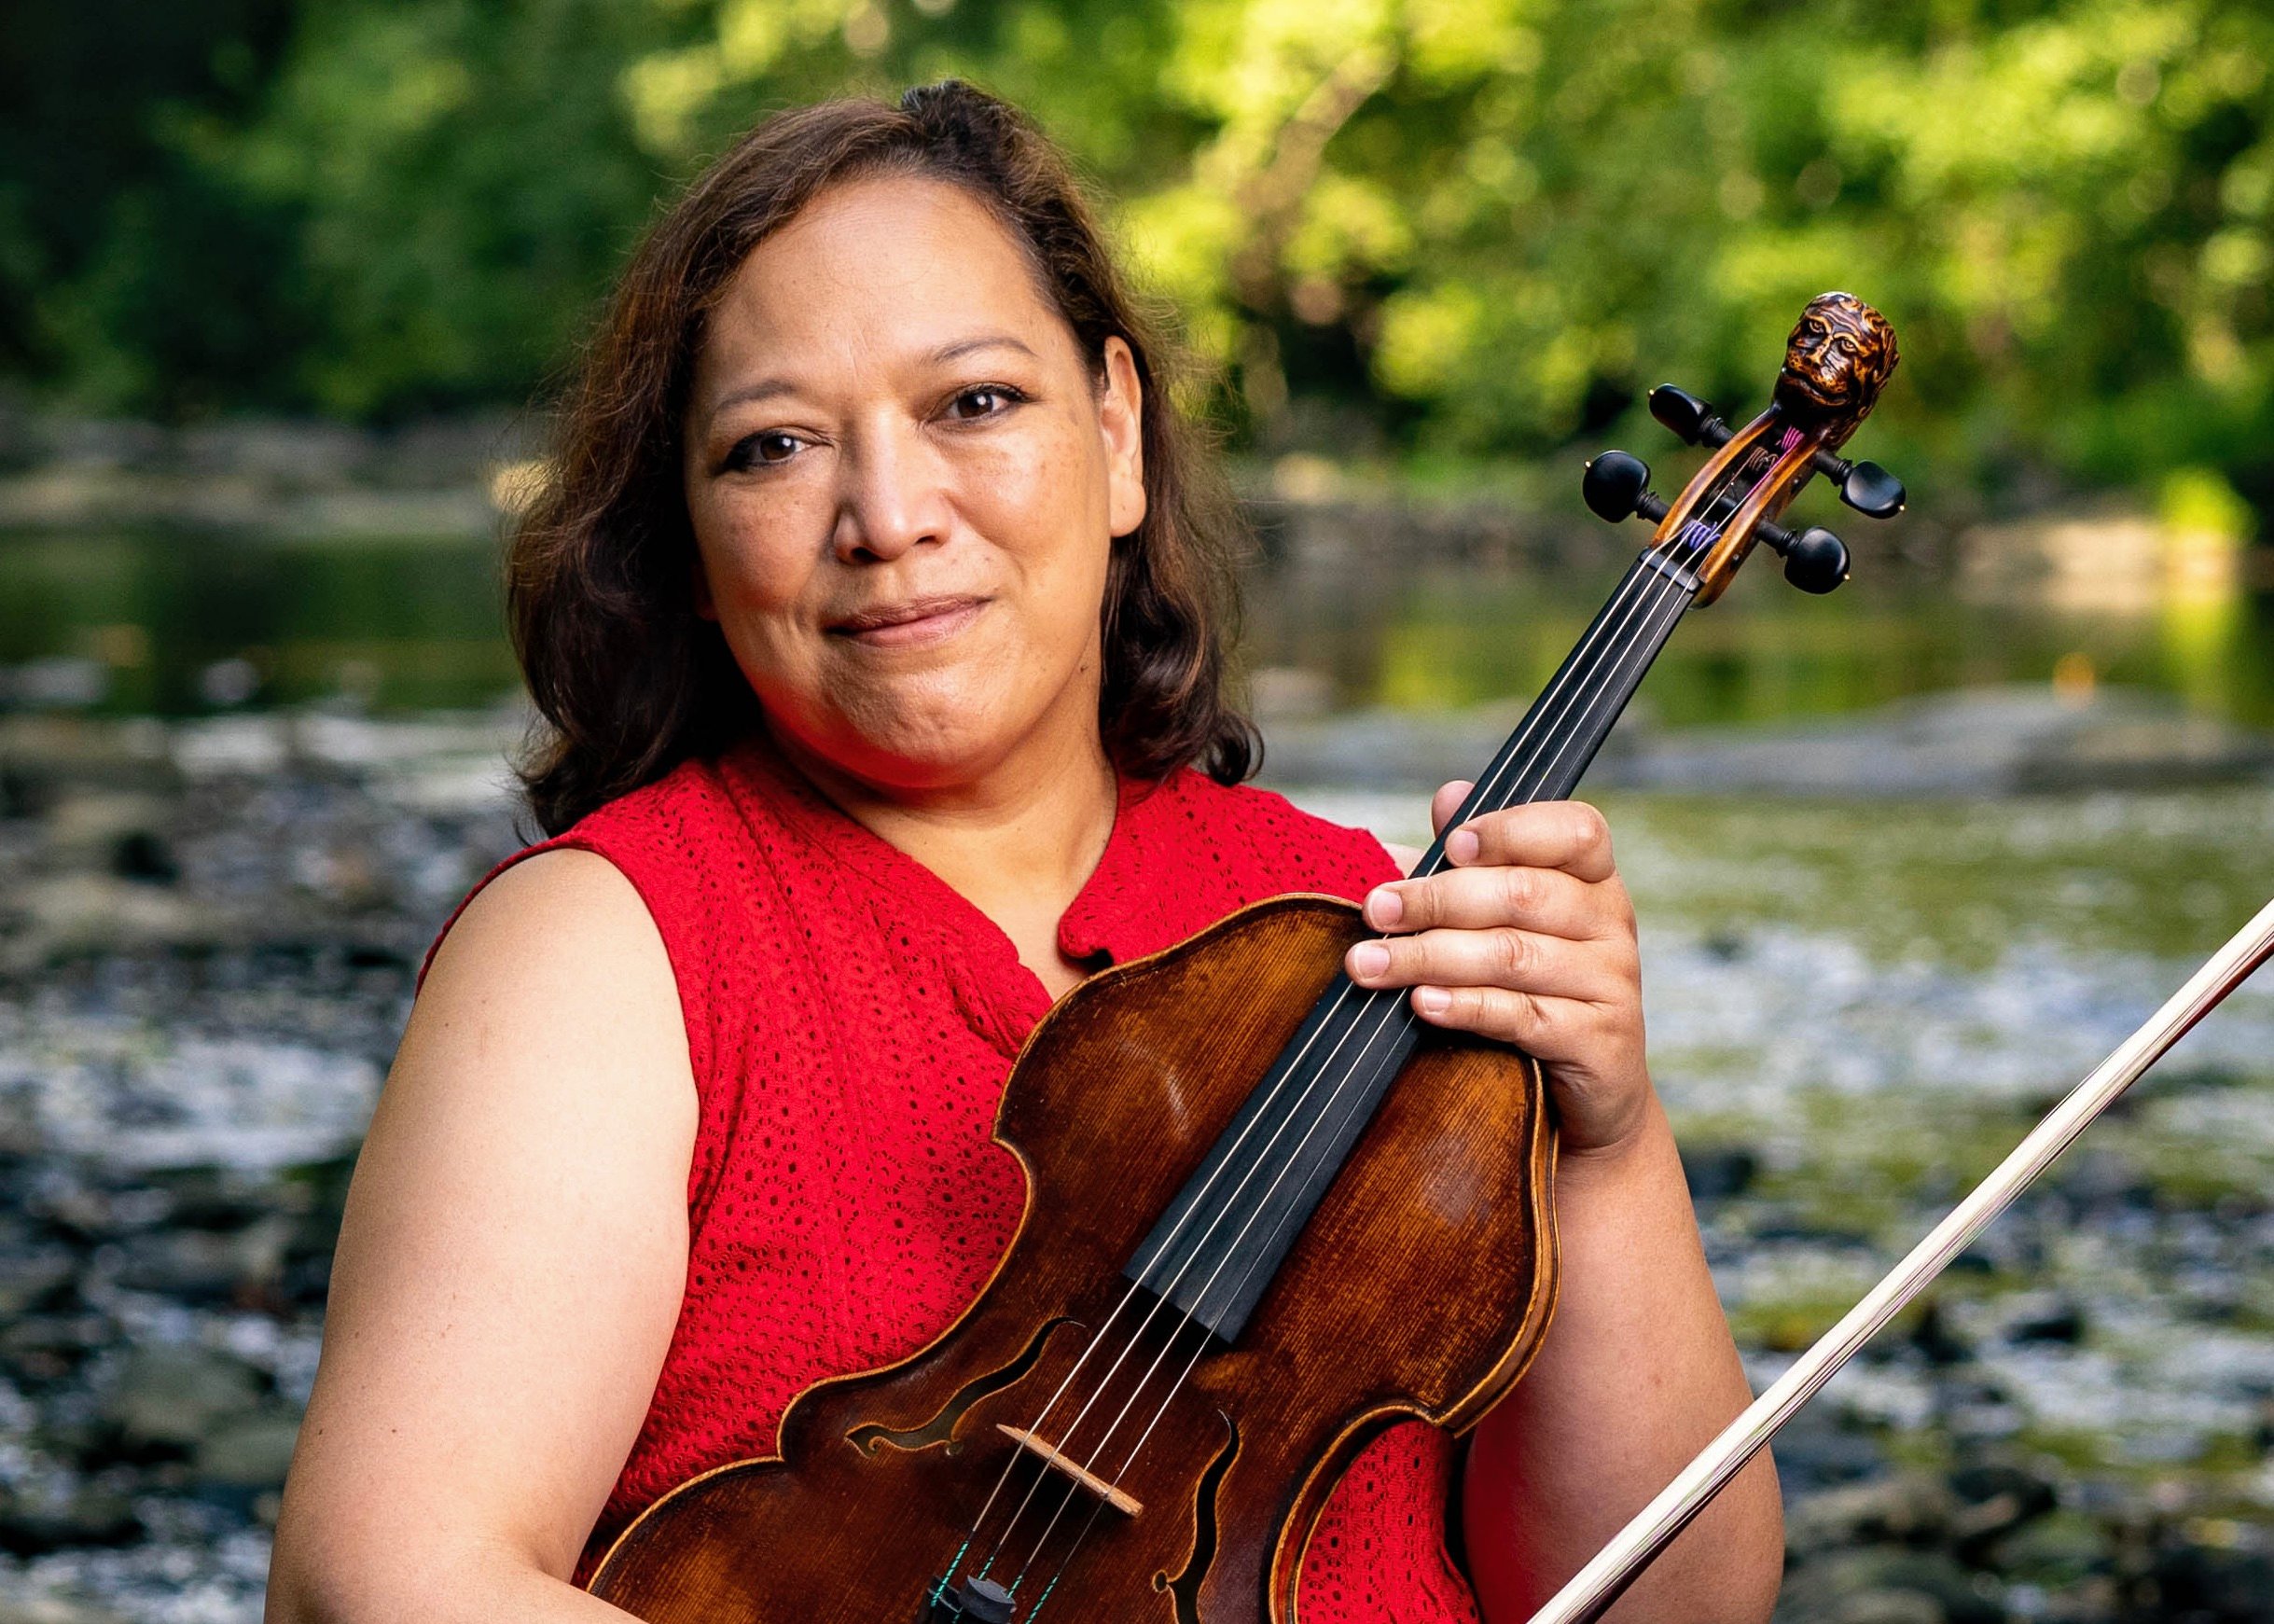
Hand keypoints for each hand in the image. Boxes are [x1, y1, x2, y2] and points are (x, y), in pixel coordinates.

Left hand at [1344, 781, 1650, 1157]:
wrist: (1589, 1094)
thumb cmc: (1534, 986)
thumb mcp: (1508, 920)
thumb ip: (1477, 862)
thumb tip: (1448, 794)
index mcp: (1594, 878)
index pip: (1576, 831)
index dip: (1512, 830)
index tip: (1448, 844)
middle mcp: (1613, 922)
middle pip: (1523, 895)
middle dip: (1436, 900)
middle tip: (1375, 910)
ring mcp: (1612, 983)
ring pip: (1513, 957)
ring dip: (1431, 957)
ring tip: (1371, 965)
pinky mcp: (1599, 1041)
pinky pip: (1524, 1016)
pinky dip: (1467, 1006)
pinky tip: (1423, 1004)